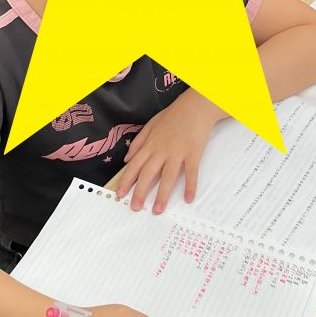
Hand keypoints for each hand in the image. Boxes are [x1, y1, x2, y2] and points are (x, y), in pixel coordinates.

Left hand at [116, 91, 223, 213]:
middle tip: (135, 208)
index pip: (134, 166)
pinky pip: (191, 173)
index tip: (120, 194)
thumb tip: (126, 159)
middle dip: (140, 193)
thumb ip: (138, 142)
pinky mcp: (193, 154)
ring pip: (167, 177)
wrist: (195, 106)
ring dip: (162, 195)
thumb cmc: (174, 116)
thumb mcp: (151, 125)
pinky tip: (187, 198)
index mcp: (150, 144)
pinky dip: (190, 186)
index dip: (126, 181)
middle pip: (148, 174)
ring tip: (158, 210)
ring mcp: (177, 152)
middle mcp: (161, 150)